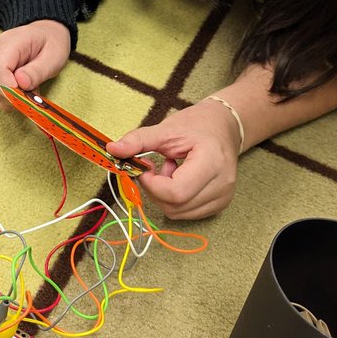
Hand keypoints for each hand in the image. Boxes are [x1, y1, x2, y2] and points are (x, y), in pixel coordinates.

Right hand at [0, 20, 71, 107]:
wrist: (46, 34)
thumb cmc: (51, 44)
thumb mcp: (53, 57)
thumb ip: (37, 71)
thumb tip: (21, 84)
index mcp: (9, 43)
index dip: (8, 88)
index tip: (26, 97)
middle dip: (13, 96)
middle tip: (34, 95)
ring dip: (13, 98)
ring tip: (31, 89)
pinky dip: (11, 96)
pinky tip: (23, 88)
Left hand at [107, 99, 242, 218]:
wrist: (224, 127)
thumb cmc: (197, 125)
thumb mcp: (166, 129)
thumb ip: (138, 141)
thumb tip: (112, 149)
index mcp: (212, 163)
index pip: (176, 192)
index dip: (152, 183)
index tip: (145, 166)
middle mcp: (222, 185)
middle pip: (175, 205)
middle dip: (155, 189)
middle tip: (155, 166)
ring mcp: (223, 197)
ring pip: (178, 212)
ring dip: (164, 195)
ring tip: (171, 170)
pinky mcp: (220, 204)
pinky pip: (186, 212)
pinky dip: (175, 199)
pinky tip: (180, 178)